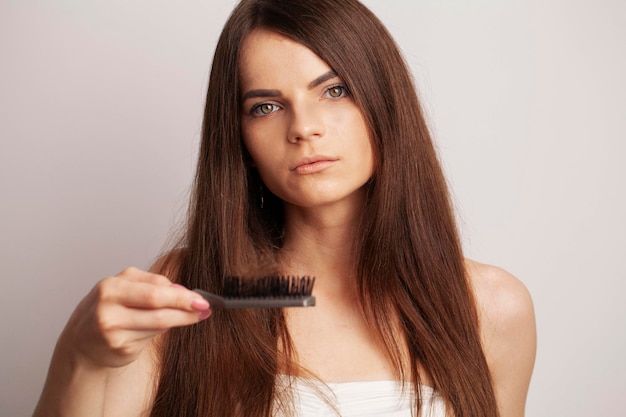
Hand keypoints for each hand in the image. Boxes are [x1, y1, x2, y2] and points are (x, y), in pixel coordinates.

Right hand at [60, 267, 210, 368]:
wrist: (81, 341)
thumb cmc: (108, 308)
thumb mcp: (124, 288)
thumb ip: (152, 285)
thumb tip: (185, 291)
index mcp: (111, 287)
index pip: (155, 290)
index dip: (182, 295)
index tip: (201, 298)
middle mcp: (108, 309)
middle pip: (158, 308)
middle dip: (185, 309)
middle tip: (204, 308)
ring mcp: (113, 332)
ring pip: (158, 325)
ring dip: (179, 321)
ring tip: (191, 317)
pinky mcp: (120, 349)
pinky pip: (152, 338)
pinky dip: (160, 331)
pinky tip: (157, 328)